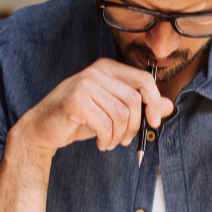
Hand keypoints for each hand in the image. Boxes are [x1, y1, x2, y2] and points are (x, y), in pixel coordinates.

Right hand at [16, 58, 173, 157]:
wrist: (41, 128)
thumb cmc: (78, 118)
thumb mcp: (112, 110)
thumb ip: (139, 105)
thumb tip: (169, 106)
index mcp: (107, 68)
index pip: (144, 79)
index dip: (154, 102)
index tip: (154, 121)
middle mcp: (96, 72)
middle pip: (135, 100)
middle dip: (135, 126)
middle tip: (125, 140)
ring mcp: (85, 85)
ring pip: (122, 115)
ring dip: (119, 136)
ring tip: (110, 142)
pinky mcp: (76, 102)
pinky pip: (106, 124)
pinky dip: (107, 139)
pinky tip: (100, 143)